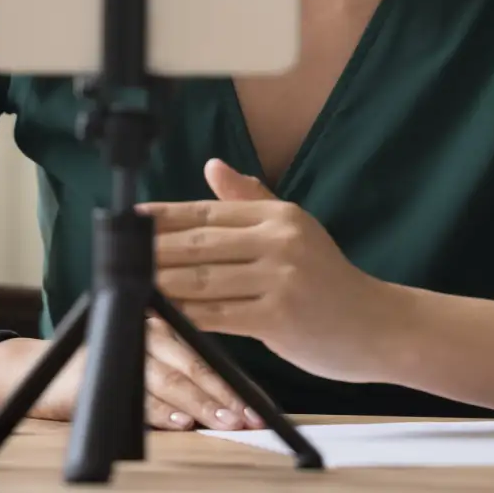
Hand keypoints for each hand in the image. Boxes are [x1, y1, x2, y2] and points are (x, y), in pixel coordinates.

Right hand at [0, 319, 263, 430]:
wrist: (39, 369)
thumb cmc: (103, 369)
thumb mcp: (147, 368)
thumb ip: (181, 380)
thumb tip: (229, 409)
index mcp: (164, 329)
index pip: (207, 358)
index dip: (234, 384)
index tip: (260, 409)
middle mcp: (146, 334)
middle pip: (194, 366)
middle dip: (224, 396)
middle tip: (249, 418)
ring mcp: (122, 351)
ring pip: (170, 380)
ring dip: (199, 404)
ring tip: (224, 421)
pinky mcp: (98, 374)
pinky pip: (135, 394)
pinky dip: (161, 411)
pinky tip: (180, 422)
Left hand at [138, 158, 403, 382]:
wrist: (378, 326)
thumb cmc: (332, 282)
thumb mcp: (299, 231)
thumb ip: (254, 200)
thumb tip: (214, 166)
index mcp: (280, 216)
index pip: (209, 211)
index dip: (164, 216)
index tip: (130, 220)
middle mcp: (280, 240)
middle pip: (200, 243)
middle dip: (154, 252)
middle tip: (115, 257)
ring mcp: (280, 279)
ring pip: (203, 280)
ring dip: (161, 286)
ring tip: (127, 286)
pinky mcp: (278, 317)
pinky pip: (218, 316)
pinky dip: (185, 318)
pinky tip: (161, 317)